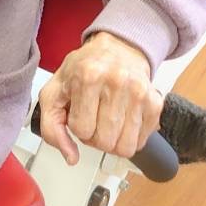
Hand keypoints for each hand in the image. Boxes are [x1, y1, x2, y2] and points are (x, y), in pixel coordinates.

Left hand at [36, 32, 162, 164]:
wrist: (118, 48)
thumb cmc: (84, 69)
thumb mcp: (54, 91)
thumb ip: (51, 126)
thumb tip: (71, 157)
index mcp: (88, 76)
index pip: (81, 129)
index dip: (77, 127)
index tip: (79, 113)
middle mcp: (116, 82)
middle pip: (105, 142)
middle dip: (94, 137)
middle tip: (93, 119)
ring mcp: (138, 93)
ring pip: (125, 148)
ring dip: (112, 141)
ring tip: (107, 121)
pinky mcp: (155, 103)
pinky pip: (141, 143)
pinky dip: (129, 138)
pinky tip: (122, 120)